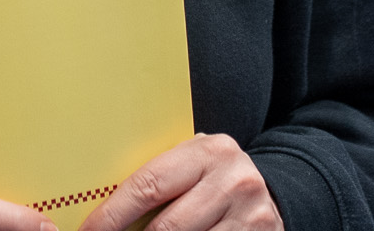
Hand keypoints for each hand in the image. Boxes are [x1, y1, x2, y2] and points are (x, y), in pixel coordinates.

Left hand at [79, 134, 281, 230]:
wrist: (274, 193)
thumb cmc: (213, 179)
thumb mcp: (192, 165)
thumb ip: (159, 177)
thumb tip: (99, 202)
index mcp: (208, 151)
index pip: (147, 185)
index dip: (112, 215)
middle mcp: (234, 181)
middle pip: (165, 227)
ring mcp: (251, 217)